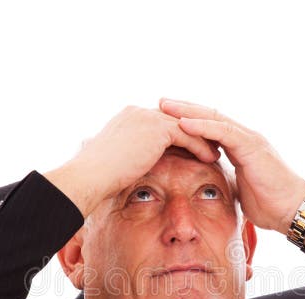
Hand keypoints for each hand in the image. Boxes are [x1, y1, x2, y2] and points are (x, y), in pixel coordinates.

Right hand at [45, 105, 219, 217]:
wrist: (89, 177)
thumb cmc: (97, 178)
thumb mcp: (115, 163)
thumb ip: (129, 159)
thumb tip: (132, 170)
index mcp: (127, 118)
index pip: (159, 121)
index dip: (176, 134)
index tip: (190, 146)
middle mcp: (138, 112)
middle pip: (175, 119)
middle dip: (193, 132)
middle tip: (210, 144)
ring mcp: (147, 118)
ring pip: (185, 125)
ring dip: (202, 139)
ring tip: (215, 152)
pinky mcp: (157, 129)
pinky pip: (188, 135)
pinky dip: (200, 146)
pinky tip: (211, 159)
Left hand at [158, 98, 304, 233]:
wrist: (292, 210)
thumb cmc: (269, 204)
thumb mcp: (238, 190)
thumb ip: (224, 181)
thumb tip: (206, 187)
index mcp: (238, 146)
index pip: (210, 126)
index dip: (188, 120)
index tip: (165, 119)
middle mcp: (243, 137)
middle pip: (209, 116)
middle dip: (183, 109)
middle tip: (159, 103)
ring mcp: (249, 139)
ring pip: (214, 118)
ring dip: (187, 111)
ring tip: (164, 107)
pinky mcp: (252, 146)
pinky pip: (223, 132)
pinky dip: (202, 126)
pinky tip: (183, 123)